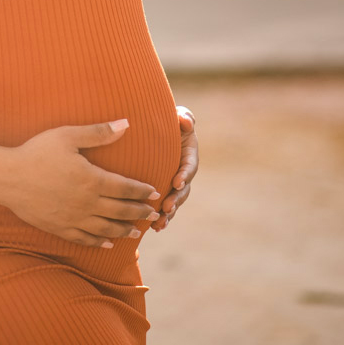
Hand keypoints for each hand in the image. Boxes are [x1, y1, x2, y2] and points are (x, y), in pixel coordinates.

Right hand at [0, 120, 161, 247]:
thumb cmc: (37, 152)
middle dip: (138, 212)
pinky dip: (99, 241)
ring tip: (136, 232)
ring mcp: (73, 219)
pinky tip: (107, 243)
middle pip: (120, 210)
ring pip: (106, 228)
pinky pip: (85, 238)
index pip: (125, 188)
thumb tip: (125, 124)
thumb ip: (98, 132)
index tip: (154, 192)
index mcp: (91, 180)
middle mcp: (87, 203)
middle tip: (152, 213)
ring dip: (124, 230)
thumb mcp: (67, 136)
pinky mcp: (60, 228)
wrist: (8, 178)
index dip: (141, 191)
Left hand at [150, 106, 197, 232]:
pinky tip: (154, 229)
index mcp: (188, 155)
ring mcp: (174, 184)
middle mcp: (183, 172)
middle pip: (183, 190)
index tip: (177, 181)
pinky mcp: (164, 191)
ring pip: (174, 202)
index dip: (185, 174)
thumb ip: (184, 117)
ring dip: (169, 214)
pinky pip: (165, 207)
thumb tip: (186, 122)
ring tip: (159, 223)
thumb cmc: (167, 121)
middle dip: (176, 200)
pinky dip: (161, 219)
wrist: (153, 131)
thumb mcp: (178, 115)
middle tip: (167, 207)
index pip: (189, 165)